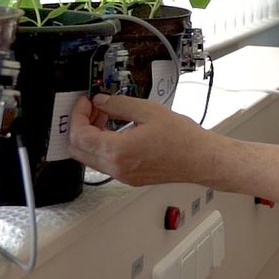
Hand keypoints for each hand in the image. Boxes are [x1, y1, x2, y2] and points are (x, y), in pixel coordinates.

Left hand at [68, 93, 217, 185]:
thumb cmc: (182, 139)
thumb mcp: (148, 111)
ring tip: (104, 116)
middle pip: (78, 150)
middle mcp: (117, 168)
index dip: (78, 115)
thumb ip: (119, 104)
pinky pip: (104, 163)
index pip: (80, 136)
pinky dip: (102, 145)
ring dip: (90, 136)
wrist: (200, 159)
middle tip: (90, 108)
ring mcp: (122, 175)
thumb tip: (101, 101)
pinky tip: (115, 129)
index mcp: (119, 152)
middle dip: (79, 126)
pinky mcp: (129, 177)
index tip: (85, 102)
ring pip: (90, 158)